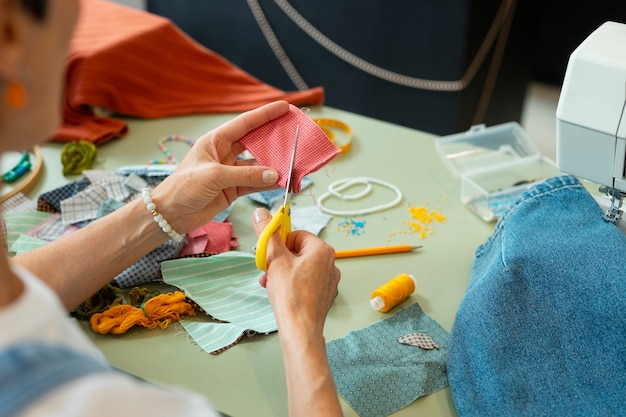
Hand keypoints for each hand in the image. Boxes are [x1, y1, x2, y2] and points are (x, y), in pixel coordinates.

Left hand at [150, 101, 289, 233]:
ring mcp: (230, 172)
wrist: (170, 214)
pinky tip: (281, 181)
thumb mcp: (214, 176)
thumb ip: (245, 175)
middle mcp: (224, 153)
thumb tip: (274, 174)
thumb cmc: (183, 187)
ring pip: (258, 165)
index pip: (245, 123)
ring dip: (273, 165)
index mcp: (215, 141)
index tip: (285, 107)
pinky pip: (255, 183)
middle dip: (274, 138)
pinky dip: (267, 183)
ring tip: (292, 162)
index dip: (265, 115)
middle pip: (254, 142)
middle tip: (294, 134)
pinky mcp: (233, 189)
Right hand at [252, 208, 339, 331]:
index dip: (280, 243)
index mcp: (322, 250)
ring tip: (270, 283)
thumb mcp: (274, 259)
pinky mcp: (324, 295)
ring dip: (282, 273)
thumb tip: (261, 214)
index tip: (269, 253)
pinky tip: (280, 294)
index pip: (297, 234)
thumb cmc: (291, 296)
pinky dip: (292, 285)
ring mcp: (329, 281)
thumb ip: (268, 234)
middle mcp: (330, 263)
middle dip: (279, 260)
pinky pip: (306, 282)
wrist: (300, 329)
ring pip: (300, 268)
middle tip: (267, 270)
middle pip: (298, 251)